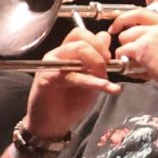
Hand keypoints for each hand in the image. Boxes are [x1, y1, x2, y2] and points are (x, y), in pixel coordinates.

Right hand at [25, 17, 116, 138]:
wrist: (53, 123)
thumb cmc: (71, 101)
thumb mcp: (92, 79)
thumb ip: (98, 60)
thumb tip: (105, 36)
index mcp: (67, 52)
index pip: (81, 33)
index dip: (98, 42)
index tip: (110, 58)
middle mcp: (57, 55)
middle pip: (79, 38)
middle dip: (99, 51)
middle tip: (108, 66)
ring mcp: (50, 65)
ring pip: (76, 50)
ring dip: (96, 62)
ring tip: (105, 78)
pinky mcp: (47, 79)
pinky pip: (72, 75)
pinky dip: (92, 81)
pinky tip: (106, 87)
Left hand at [104, 9, 157, 94]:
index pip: (143, 13)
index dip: (127, 17)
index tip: (120, 23)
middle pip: (129, 27)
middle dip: (124, 39)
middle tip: (124, 49)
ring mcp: (149, 38)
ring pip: (124, 39)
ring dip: (124, 52)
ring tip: (132, 62)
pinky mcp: (142, 50)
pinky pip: (123, 52)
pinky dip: (123, 61)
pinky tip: (131, 69)